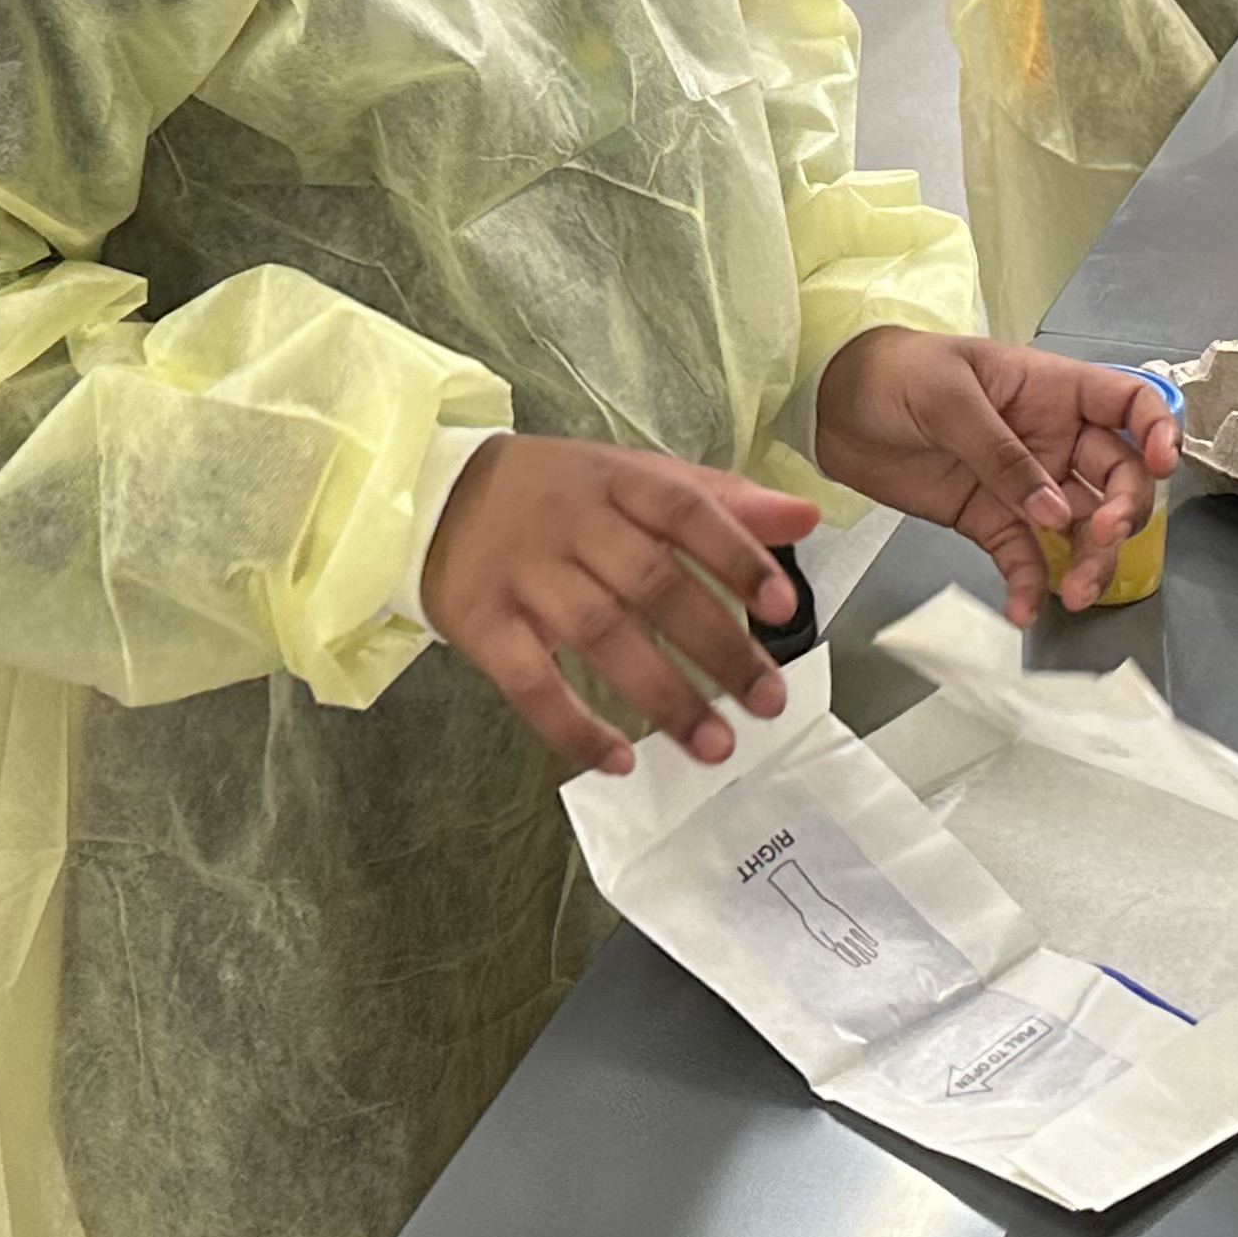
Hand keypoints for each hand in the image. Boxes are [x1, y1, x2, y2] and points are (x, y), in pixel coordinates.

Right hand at [419, 434, 817, 775]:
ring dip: (662, 696)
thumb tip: (805, 516)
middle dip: (717, 647)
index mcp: (617, 482)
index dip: (737, 557)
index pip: (685, 512)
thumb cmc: (555, 493)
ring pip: (600, 636)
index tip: (785, 607)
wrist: (432, 493)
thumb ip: (719, 500)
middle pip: (652, 584)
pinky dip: (573, 725)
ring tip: (715, 745)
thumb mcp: (632, 476)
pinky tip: (618, 760)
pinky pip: (529, 681)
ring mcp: (524, 575)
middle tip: (766, 701)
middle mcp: (572, 525)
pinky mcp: (481, 623)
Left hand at [814, 329, 1178, 623]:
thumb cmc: (894, 370)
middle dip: (1123, 512)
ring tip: (1077, 592)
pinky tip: (1024, 606)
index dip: (1158, 430)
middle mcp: (1051, 438)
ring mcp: (1025, 483)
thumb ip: (1001, 453)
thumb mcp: (948, 397)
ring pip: (1082, 527)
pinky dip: (1031, 584)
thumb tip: (1053, 508)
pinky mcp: (991, 519)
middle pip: (1118, 477)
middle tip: (1101, 534)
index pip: (1128, 403)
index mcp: (1051, 389)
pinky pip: (1026, 557)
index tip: (1163, 462)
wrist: (831, 405)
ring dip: (1090, 561)